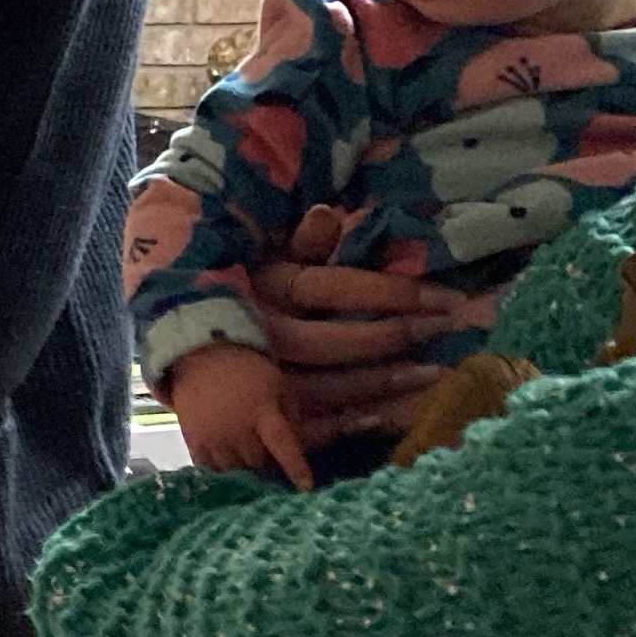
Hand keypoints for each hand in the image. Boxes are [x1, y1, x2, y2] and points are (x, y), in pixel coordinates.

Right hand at [162, 342, 311, 490]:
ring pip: (235, 471)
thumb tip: (297, 446)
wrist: (201, 355)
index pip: (283, 445)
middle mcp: (237, 428)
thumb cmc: (247, 370)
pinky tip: (227, 465)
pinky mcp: (193, 440)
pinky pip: (209, 468)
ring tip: (249, 463)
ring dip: (245, 470)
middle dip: (269, 466)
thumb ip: (290, 414)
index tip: (305, 487)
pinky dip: (220, 471)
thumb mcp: (278, 384)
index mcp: (262, 411)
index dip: (296, 468)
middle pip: (259, 464)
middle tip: (271, 462)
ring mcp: (213, 436)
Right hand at [246, 203, 476, 445]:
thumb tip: (330, 211)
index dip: (389, 291)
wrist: (189, 344)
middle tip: (447, 331)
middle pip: (333, 341)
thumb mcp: (268, 258)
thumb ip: (302, 239)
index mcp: (267, 289)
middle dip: (394, 335)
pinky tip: (387, 418)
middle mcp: (264, 335)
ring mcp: (263, 379)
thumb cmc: (243, 292)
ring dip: (384, 384)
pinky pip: (309, 425)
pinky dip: (348, 425)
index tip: (443, 297)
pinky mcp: (264, 414)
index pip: (333, 288)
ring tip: (435, 376)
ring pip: (328, 386)